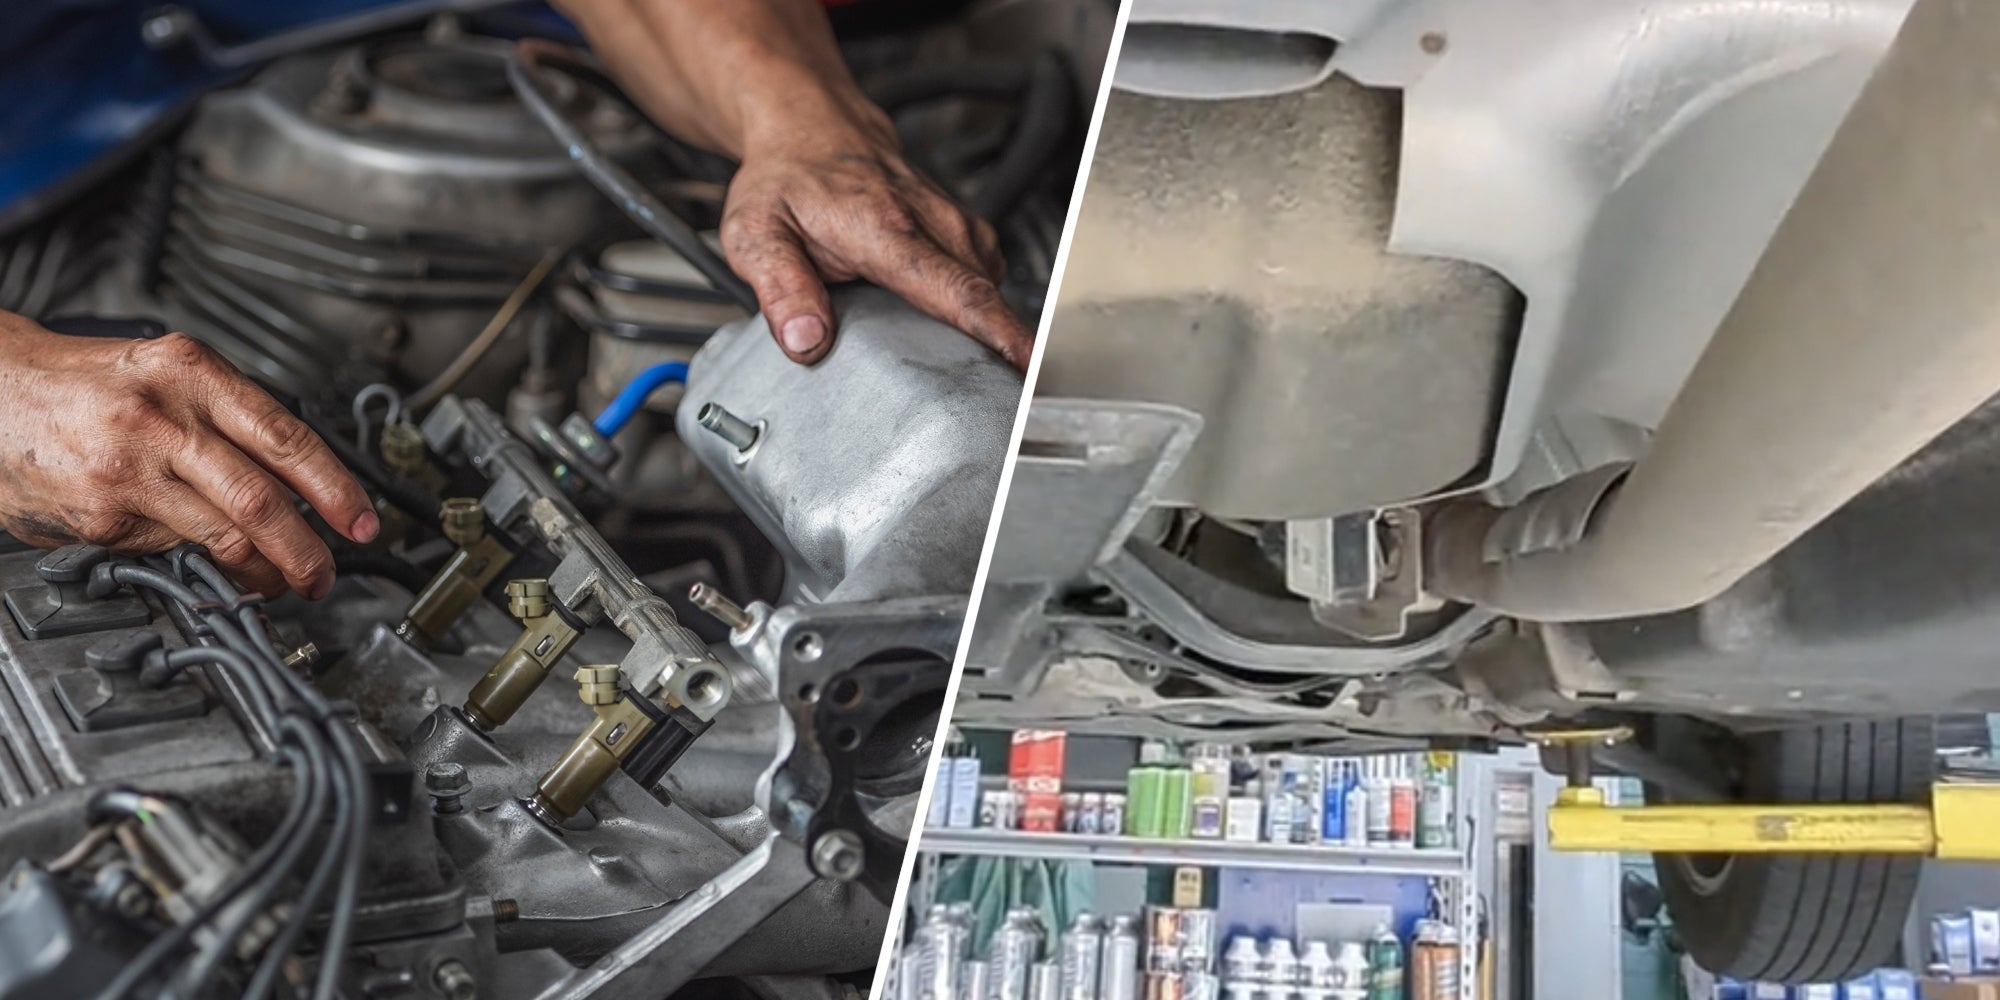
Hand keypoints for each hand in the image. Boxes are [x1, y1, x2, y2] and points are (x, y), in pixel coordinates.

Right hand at [0, 315, 378, 597]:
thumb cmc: (86, 385)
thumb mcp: (166, 374)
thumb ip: (229, 418)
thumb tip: (297, 480)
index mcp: (191, 373)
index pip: (286, 436)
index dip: (335, 487)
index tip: (363, 521)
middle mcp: (162, 418)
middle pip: (262, 497)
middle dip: (307, 548)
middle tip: (326, 573)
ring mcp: (129, 470)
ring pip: (223, 534)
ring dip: (264, 571)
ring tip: (282, 583)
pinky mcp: (102, 514)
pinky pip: (169, 549)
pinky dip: (198, 563)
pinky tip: (208, 566)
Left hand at [552, 0, 1034, 369]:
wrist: (810, 126)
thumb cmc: (785, 180)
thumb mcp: (755, 234)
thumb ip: (781, 289)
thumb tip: (806, 341)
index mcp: (885, 229)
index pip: (958, 290)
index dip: (998, 334)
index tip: (1027, 367)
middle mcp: (933, 222)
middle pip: (987, 297)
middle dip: (997, 350)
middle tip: (984, 398)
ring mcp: (955, 223)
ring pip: (990, 288)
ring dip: (984, 327)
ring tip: (957, 367)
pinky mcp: (963, 229)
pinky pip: (985, 277)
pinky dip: (977, 304)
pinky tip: (943, 321)